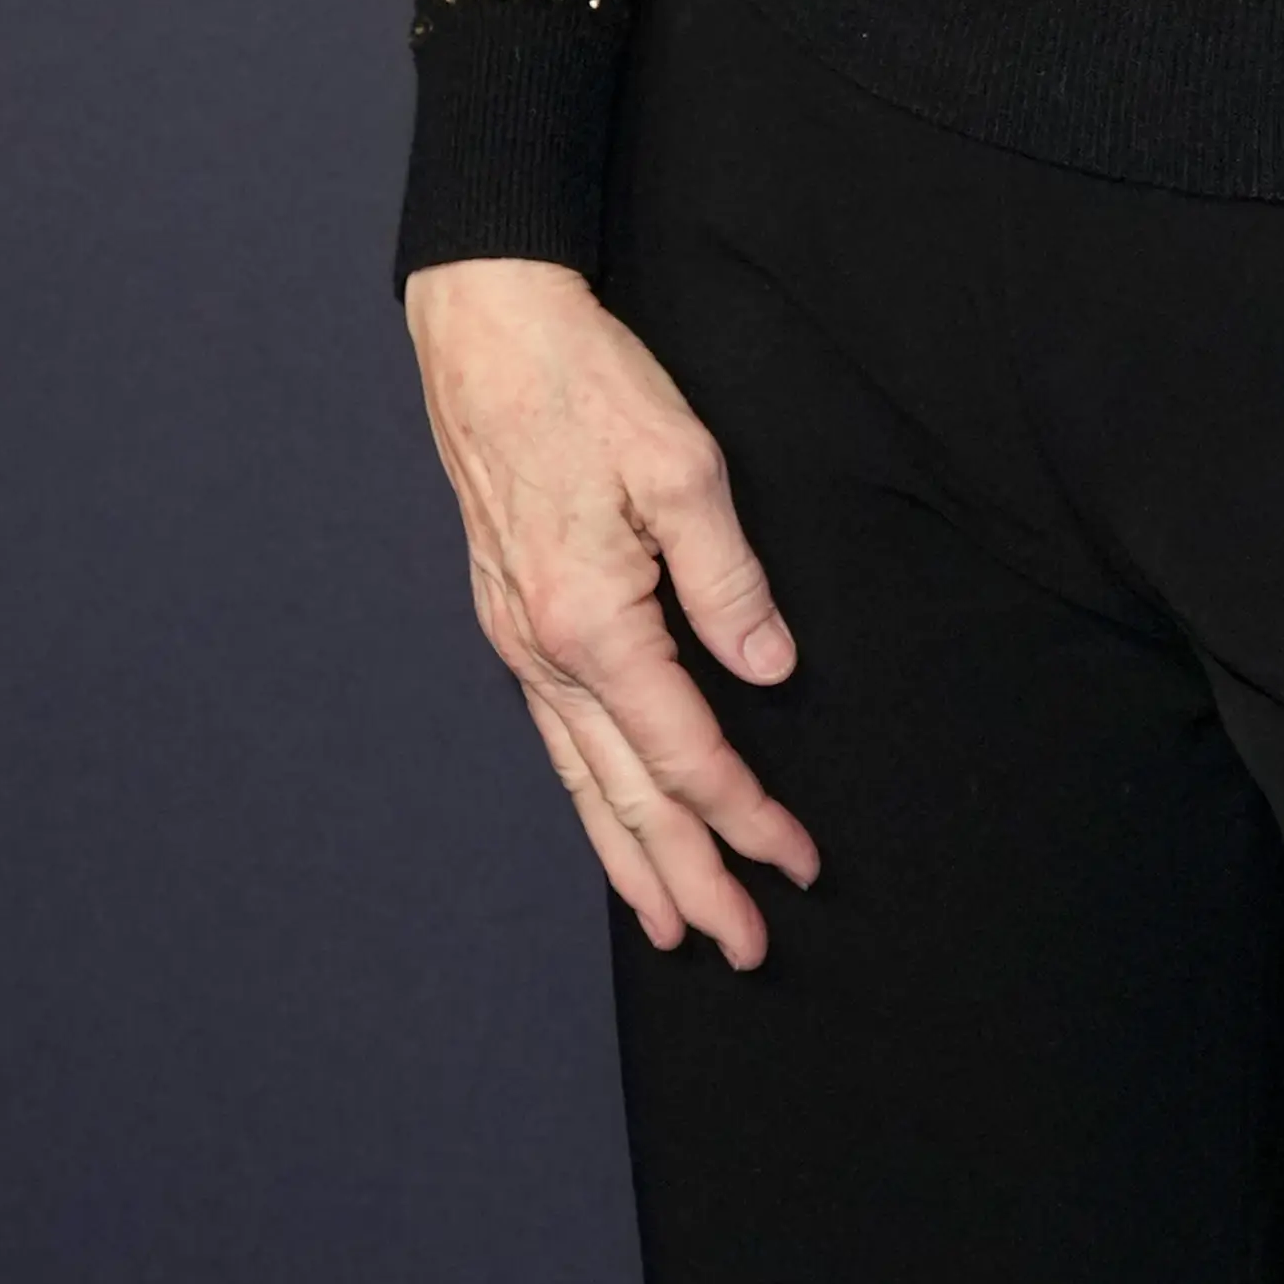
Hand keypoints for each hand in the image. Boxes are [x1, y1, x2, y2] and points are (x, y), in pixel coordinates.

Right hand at [405, 257, 819, 968]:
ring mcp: (518, 642)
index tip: (797, 863)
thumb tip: (770, 673)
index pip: (685, 753)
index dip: (746, 816)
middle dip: (689, 877)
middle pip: (626, 796)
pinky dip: (587, 799)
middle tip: (743, 949)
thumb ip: (728, 581)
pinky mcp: (511, 620)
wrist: (486, 333)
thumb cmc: (586, 386)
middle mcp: (544, 653)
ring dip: (630, 859)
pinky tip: (608, 823)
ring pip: (580, 780)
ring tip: (671, 925)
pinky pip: (557, 739)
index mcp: (591, 624)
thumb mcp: (682, 468)